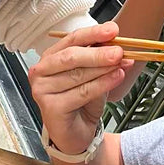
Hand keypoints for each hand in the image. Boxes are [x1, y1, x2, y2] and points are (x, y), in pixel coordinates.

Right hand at [29, 22, 128, 153]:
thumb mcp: (95, 76)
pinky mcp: (50, 107)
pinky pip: (81, 92)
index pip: (72, 39)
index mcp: (50, 57)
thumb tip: (121, 48)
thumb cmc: (81, 103)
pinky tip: (116, 78)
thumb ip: (103, 62)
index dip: (93, 33)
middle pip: (71, 56)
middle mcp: (41, 71)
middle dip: (98, 52)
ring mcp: (42, 89)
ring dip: (103, 68)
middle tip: (119, 51)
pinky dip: (102, 84)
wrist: (77, 134)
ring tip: (122, 64)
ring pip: (78, 74)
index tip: (113, 30)